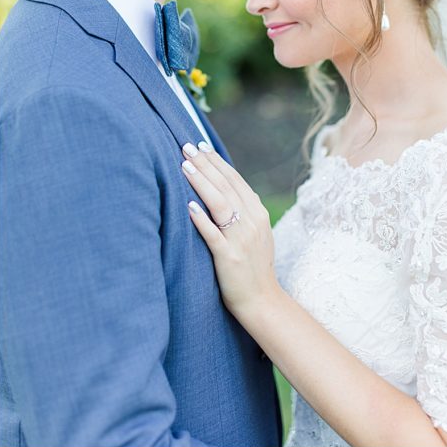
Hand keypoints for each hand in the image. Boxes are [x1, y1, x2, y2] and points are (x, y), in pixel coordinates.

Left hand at [180, 141, 280, 318]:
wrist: (262, 301)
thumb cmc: (252, 265)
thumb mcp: (253, 232)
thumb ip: (242, 210)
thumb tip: (224, 186)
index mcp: (257, 214)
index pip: (235, 180)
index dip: (216, 162)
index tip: (200, 145)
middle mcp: (251, 222)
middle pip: (226, 186)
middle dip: (205, 164)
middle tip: (186, 146)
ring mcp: (241, 240)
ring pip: (220, 204)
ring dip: (202, 183)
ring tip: (184, 166)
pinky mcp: (228, 257)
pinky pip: (214, 235)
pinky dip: (202, 220)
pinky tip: (189, 206)